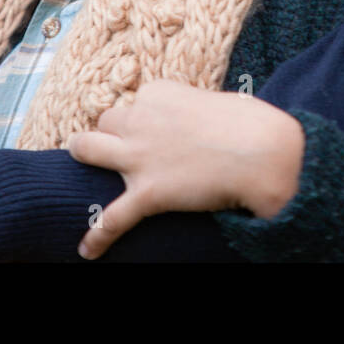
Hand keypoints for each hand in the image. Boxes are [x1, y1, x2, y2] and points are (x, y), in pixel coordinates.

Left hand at [67, 80, 304, 259]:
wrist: (263, 154)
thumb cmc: (251, 126)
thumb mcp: (216, 102)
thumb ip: (194, 110)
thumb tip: (195, 125)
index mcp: (159, 93)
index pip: (138, 102)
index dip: (145, 118)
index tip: (158, 129)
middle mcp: (141, 119)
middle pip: (108, 120)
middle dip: (113, 131)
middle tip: (123, 146)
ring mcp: (139, 156)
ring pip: (88, 148)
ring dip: (83, 154)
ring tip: (81, 162)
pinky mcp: (147, 193)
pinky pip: (111, 218)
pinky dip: (97, 235)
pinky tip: (86, 250)